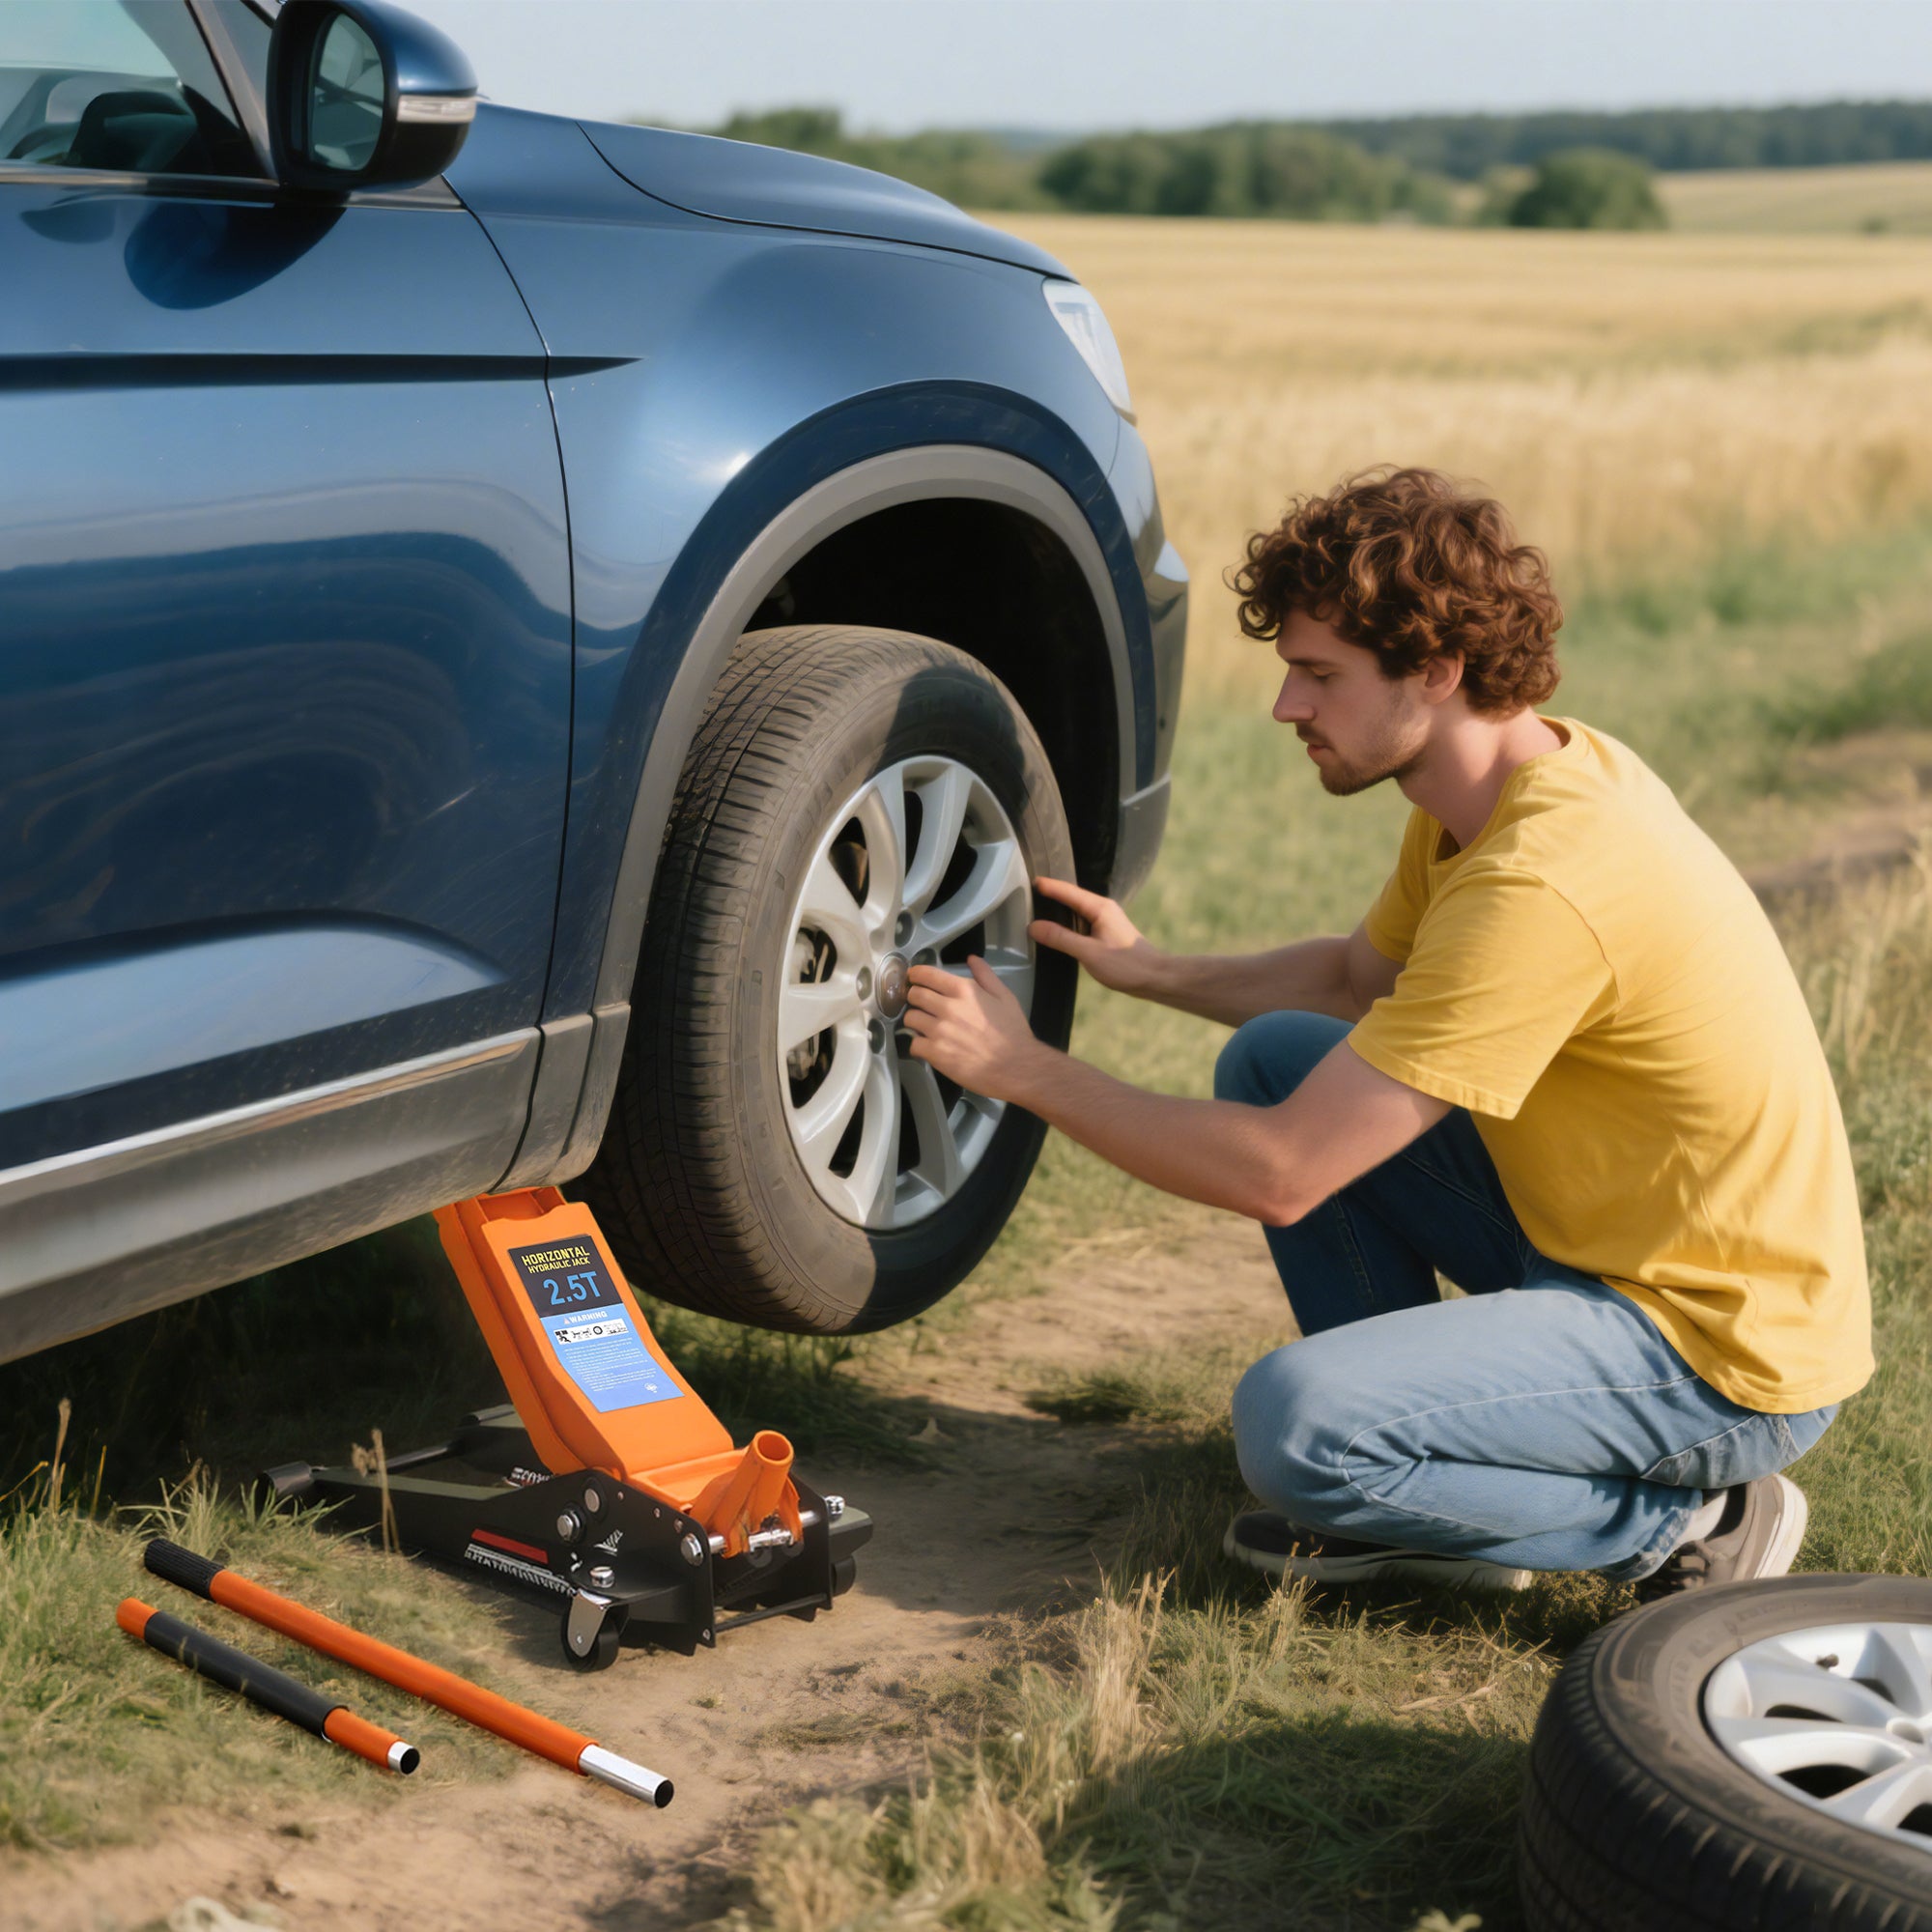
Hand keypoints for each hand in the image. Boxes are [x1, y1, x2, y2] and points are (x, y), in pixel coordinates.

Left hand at [902, 957, 1049, 1103]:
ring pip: (910, 1018)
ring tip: (926, 1027)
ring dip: (916, 1021)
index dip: (917, 974)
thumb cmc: (1013, 1031)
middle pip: (914, 995)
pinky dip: (919, 1045)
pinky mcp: (935, 1053)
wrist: (1016, 1067)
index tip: (914, 977)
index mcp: (963, 990)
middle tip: (922, 1004)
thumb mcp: (1005, 997)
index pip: (927, 975)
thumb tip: (971, 959)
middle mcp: (947, 1007)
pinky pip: (914, 1044)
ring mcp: (939, 1031)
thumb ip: (986, 976)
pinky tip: (929, 1047)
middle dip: (915, 997)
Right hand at [1030, 877, 1166, 996]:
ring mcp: (1106, 920)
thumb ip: (1060, 938)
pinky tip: (1058, 931)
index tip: (1029, 880)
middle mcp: (1103, 909)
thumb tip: (1033, 927)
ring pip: (1077, 910)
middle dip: (1051, 895)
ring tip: (1037, 910)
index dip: (1048, 886)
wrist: (1154, 977)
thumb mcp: (1088, 952)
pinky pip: (1082, 922)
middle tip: (1027, 893)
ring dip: (1059, 910)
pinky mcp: (1107, 932)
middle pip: (1071, 897)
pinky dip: (1068, 923)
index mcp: (1099, 908)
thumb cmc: (1125, 965)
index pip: (1067, 891)